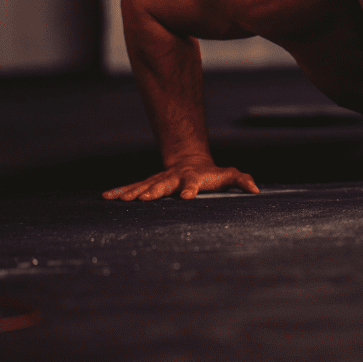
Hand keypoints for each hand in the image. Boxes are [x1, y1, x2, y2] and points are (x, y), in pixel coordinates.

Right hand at [102, 158, 258, 200]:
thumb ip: (242, 180)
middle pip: (163, 185)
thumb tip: (256, 189)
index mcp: (192, 179)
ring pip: (144, 185)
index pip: (192, 184)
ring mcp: (159, 180)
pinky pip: (133, 187)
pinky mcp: (148, 184)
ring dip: (132, 193)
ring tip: (118, 200)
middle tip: (143, 199)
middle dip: (153, 191)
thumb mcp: (229, 175)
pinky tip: (106, 197)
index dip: (190, 190)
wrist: (191, 161)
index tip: (186, 197)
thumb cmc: (213, 173)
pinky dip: (120, 191)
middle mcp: (173, 179)